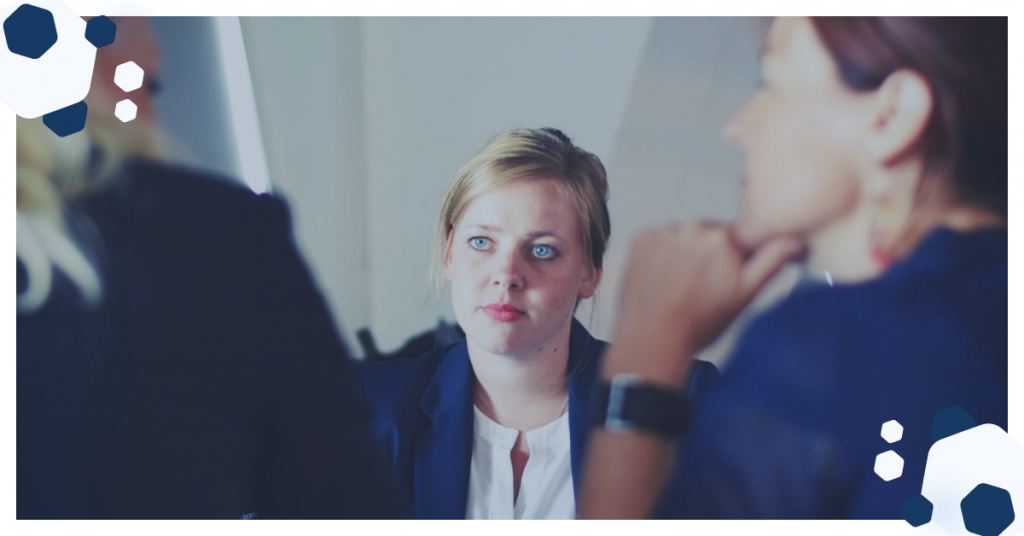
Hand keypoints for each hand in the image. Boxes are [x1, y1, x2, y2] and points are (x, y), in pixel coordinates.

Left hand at [606, 221, 803, 385]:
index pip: (736, 238)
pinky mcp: (640, 238)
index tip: (723, 278)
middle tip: (700, 287)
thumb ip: (772, 260)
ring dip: (682, 253)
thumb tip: (795, 240)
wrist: (653, 339)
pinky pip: (657, 240)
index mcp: (723, 237)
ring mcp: (663, 231)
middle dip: (707, 255)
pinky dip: (659, 254)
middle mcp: (692, 227)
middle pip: (708, 235)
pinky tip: (662, 278)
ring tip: (679, 286)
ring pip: (682, 237)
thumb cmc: (698, 323)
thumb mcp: (746, 294)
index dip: (732, 260)